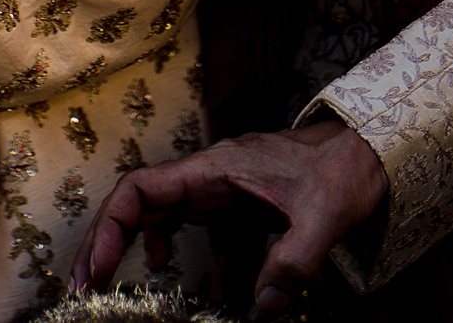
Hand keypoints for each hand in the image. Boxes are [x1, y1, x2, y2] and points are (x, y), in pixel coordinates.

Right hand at [70, 121, 387, 315]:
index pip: (143, 186)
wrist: (369, 147)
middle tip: (83, 286)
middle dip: (103, 238)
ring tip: (104, 281)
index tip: (98, 266)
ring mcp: (216, 184)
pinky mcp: (229, 198)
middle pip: (136, 199)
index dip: (111, 225)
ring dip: (123, 239)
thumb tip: (262, 309)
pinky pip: (178, 214)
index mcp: (216, 167)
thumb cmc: (345, 170)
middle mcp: (207, 173)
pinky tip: (159, 267)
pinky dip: (157, 238)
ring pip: (152, 207)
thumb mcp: (324, 217)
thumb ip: (293, 261)